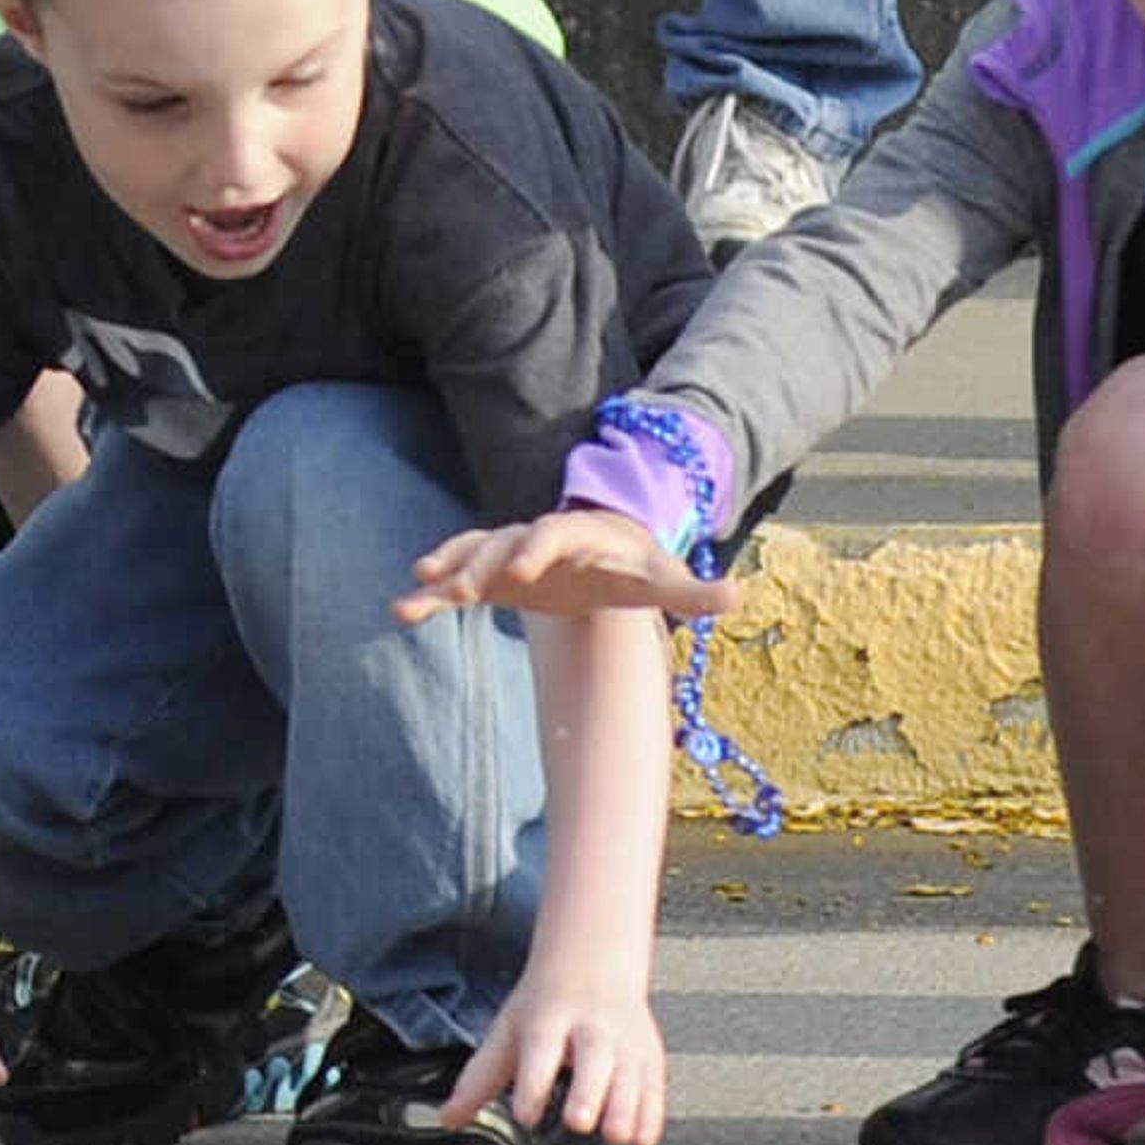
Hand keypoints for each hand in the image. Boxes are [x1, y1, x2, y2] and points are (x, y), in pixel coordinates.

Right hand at [397, 508, 747, 623]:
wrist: (603, 549)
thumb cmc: (636, 564)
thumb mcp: (664, 577)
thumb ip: (695, 592)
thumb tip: (741, 595)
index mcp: (579, 533)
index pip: (557, 533)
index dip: (540, 548)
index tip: (523, 571)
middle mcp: (538, 536)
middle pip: (507, 542)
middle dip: (484, 562)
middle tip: (461, 587)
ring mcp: (510, 552)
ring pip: (474, 554)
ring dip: (448, 570)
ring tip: (419, 588)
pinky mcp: (492, 574)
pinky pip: (458, 578)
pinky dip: (432, 591)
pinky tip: (403, 611)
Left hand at [448, 963, 667, 1144]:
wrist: (594, 965)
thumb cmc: (546, 1007)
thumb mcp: (507, 1034)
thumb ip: (480, 1080)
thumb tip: (448, 1119)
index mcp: (549, 1021)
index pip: (541, 1050)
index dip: (534, 1083)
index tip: (526, 1113)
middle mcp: (590, 1030)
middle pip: (595, 1059)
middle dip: (589, 1092)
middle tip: (579, 1122)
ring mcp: (624, 1043)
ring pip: (631, 1075)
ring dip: (625, 1107)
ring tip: (614, 1135)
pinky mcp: (648, 1058)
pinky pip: (654, 1089)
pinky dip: (650, 1115)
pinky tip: (638, 1140)